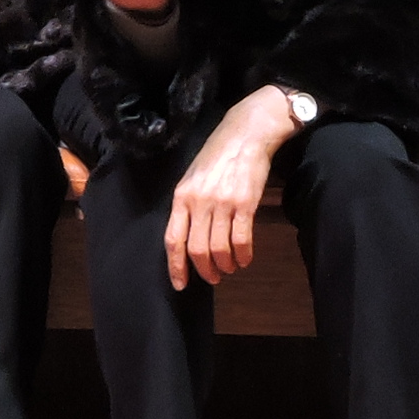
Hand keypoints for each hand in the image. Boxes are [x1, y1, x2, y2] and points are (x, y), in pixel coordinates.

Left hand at [166, 85, 300, 291]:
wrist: (245, 134)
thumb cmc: (216, 156)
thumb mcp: (192, 177)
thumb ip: (187, 205)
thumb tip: (187, 239)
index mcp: (181, 196)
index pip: (173, 239)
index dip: (176, 266)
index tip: (180, 284)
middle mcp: (199, 202)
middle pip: (197, 250)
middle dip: (205, 271)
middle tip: (213, 277)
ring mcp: (223, 203)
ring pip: (219, 249)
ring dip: (226, 265)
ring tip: (230, 267)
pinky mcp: (245, 203)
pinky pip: (242, 239)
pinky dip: (244, 255)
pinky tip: (245, 258)